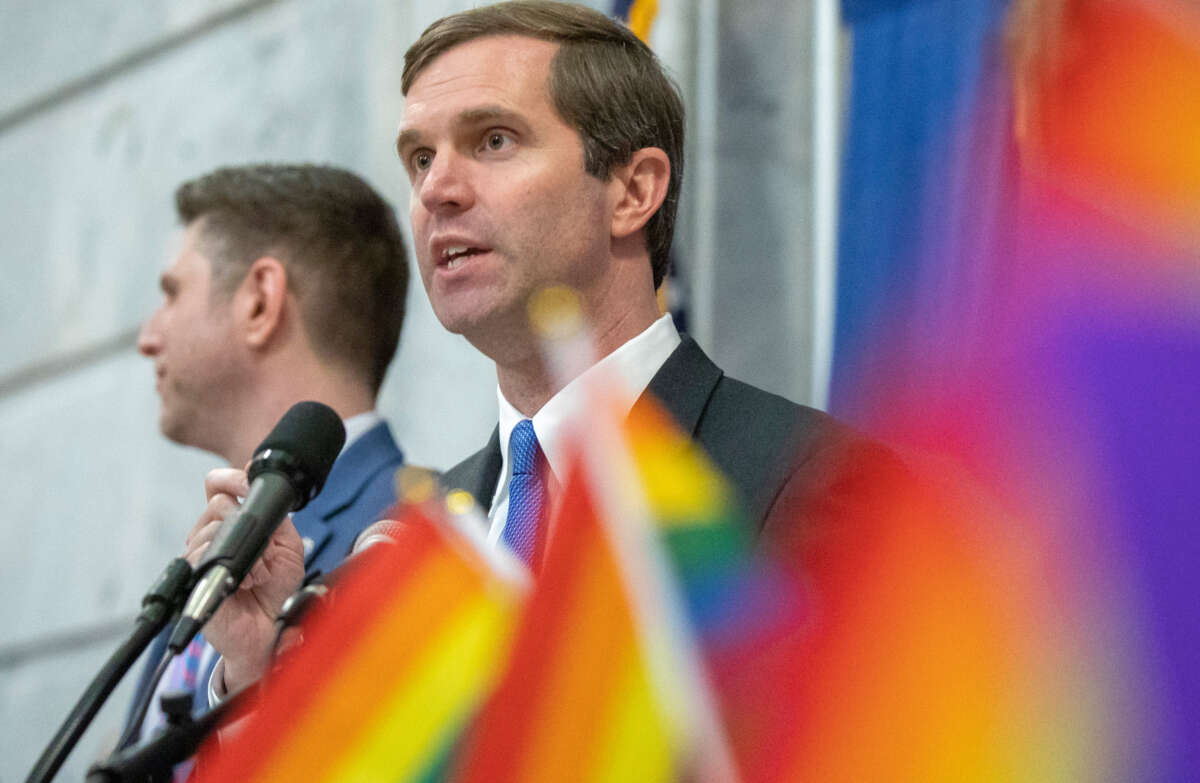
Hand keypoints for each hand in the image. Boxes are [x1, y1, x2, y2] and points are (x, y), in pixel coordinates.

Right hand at [184, 468, 305, 691]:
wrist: (268, 631)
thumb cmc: (274, 591)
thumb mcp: (288, 548)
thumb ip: (277, 519)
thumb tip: (261, 493)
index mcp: (232, 525)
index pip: (218, 486)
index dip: (232, 479)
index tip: (249, 483)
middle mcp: (211, 536)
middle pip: (217, 503)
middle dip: (248, 525)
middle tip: (266, 553)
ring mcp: (200, 556)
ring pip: (212, 526)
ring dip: (247, 550)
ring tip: (259, 573)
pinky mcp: (193, 576)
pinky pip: (203, 553)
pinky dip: (234, 564)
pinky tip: (247, 581)